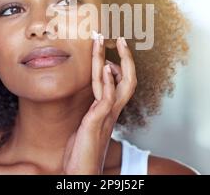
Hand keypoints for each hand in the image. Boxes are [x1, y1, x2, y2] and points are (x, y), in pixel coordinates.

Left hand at [62, 35, 136, 174]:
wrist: (82, 172)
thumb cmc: (82, 149)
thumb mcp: (88, 123)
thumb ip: (94, 107)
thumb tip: (96, 92)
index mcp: (110, 109)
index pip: (123, 81)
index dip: (123, 63)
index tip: (116, 46)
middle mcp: (112, 110)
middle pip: (127, 78)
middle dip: (125, 56)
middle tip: (119, 37)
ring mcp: (107, 115)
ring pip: (115, 82)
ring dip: (107, 59)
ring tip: (100, 41)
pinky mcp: (97, 121)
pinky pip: (106, 98)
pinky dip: (108, 81)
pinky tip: (106, 68)